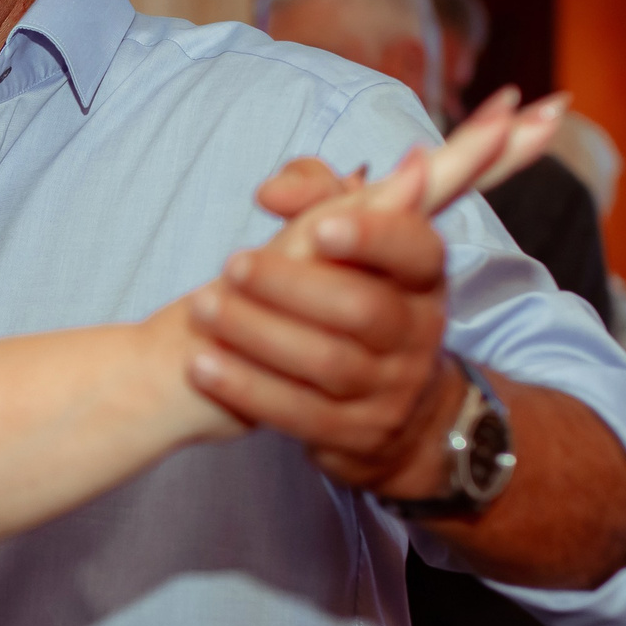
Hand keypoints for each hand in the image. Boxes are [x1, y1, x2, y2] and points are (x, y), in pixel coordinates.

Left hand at [186, 88, 566, 499]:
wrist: (396, 405)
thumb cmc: (352, 294)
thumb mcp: (349, 238)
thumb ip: (314, 195)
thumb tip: (273, 192)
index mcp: (422, 275)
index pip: (415, 249)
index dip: (372, 238)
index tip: (320, 229)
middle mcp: (418, 332)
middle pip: (362, 308)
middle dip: (291, 285)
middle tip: (232, 265)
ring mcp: (392, 389)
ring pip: (328, 364)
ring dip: (258, 334)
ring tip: (203, 309)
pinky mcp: (357, 433)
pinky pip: (301, 414)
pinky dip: (248, 388)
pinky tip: (204, 367)